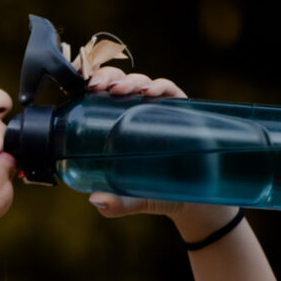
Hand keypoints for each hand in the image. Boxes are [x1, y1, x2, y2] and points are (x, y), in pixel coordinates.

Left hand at [83, 66, 239, 233]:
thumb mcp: (134, 200)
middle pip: (118, 84)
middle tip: (98, 85)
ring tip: (120, 89)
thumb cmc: (159, 193)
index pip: (100, 98)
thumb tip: (96, 200)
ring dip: (130, 81)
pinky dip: (161, 86)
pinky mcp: (184, 112)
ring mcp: (160, 110)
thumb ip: (117, 203)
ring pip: (142, 83)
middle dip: (107, 77)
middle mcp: (137, 113)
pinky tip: (151, 92)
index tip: (82, 88)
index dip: (90, 86)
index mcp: (117, 126)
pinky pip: (172, 92)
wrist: (197, 202)